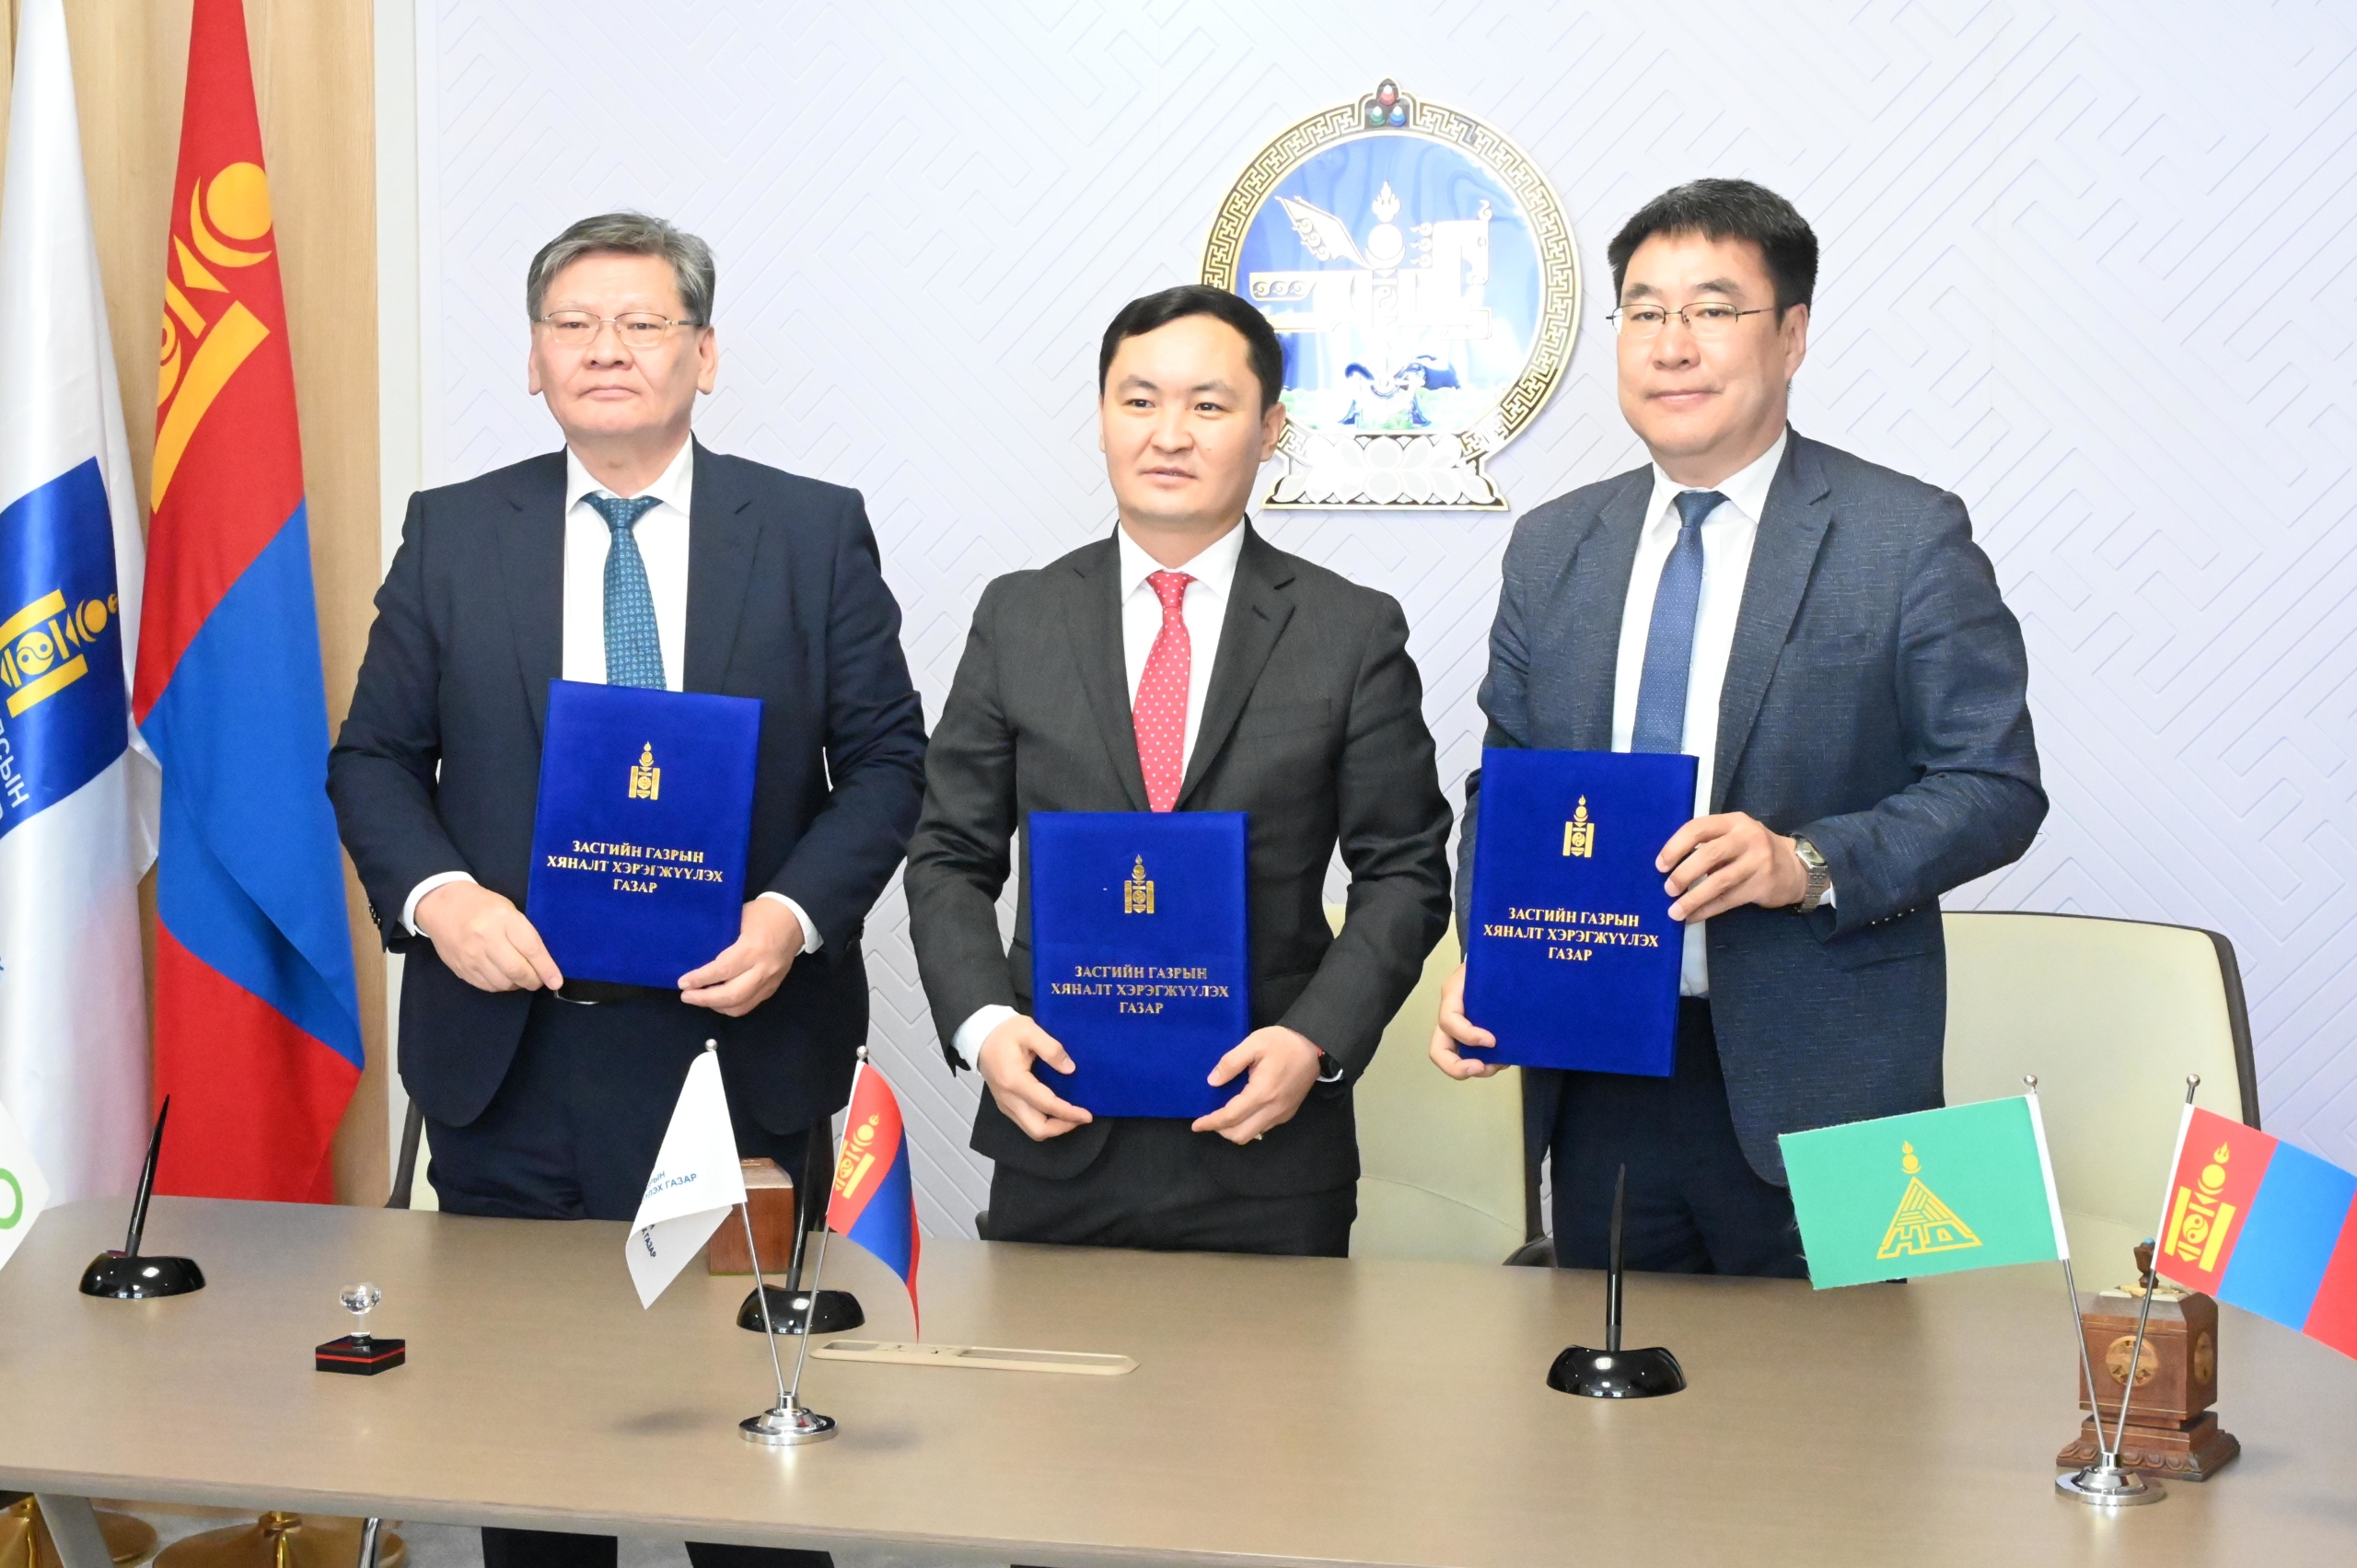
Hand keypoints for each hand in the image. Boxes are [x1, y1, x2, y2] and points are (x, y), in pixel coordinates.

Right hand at [415, 881, 562, 992]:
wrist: (440, 905)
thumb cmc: (481, 904)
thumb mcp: (507, 908)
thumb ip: (524, 932)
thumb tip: (543, 960)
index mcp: (503, 919)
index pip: (531, 949)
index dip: (546, 968)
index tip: (556, 981)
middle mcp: (486, 939)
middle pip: (517, 970)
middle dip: (533, 980)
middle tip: (539, 980)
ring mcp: (471, 956)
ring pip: (502, 983)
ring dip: (517, 984)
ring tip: (521, 977)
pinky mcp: (461, 968)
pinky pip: (487, 986)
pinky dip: (501, 986)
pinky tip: (504, 978)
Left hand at [680, 898, 802, 1015]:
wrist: (796, 917)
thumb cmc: (764, 912)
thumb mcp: (739, 918)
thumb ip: (721, 938)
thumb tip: (697, 954)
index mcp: (752, 948)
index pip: (722, 970)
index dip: (700, 979)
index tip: (682, 983)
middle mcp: (763, 969)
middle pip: (732, 995)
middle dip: (705, 999)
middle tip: (686, 996)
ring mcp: (771, 980)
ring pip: (741, 1005)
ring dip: (717, 1006)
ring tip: (700, 999)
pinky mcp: (774, 987)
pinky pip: (751, 1004)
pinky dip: (732, 1006)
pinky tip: (719, 1000)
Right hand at [977, 1014, 1093, 1140]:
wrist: (980, 1036)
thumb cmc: (1005, 1031)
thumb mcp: (1029, 1030)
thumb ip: (1051, 1049)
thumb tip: (1070, 1069)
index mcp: (1014, 1080)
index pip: (1046, 1105)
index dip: (1069, 1113)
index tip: (1087, 1115)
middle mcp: (1008, 1098)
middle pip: (1037, 1129)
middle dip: (1062, 1127)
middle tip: (1081, 1117)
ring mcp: (1005, 1104)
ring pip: (1031, 1130)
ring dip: (1054, 1127)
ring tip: (1072, 1116)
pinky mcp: (1005, 1105)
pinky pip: (1026, 1122)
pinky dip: (1044, 1122)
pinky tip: (1056, 1110)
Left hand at [1193, 1026, 1322, 1143]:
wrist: (1315, 1045)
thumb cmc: (1284, 1042)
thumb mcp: (1254, 1043)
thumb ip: (1231, 1063)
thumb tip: (1212, 1082)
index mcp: (1262, 1092)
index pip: (1230, 1117)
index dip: (1211, 1123)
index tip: (1196, 1125)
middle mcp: (1272, 1109)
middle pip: (1241, 1135)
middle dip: (1221, 1131)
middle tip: (1209, 1119)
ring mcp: (1282, 1114)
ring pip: (1253, 1135)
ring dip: (1235, 1130)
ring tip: (1224, 1115)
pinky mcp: (1288, 1113)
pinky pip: (1263, 1128)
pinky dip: (1248, 1125)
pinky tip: (1243, 1111)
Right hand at [1428, 962, 1502, 1078]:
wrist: (1495, 962)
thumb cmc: (1491, 963)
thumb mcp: (1489, 966)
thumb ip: (1494, 978)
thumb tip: (1516, 994)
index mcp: (1452, 996)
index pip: (1449, 1021)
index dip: (1468, 1035)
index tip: (1493, 1041)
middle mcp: (1449, 1017)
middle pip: (1438, 1051)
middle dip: (1457, 1067)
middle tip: (1482, 1068)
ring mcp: (1458, 1030)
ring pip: (1456, 1060)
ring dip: (1479, 1069)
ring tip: (1501, 1063)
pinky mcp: (1471, 1038)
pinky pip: (1472, 1058)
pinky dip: (1487, 1064)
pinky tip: (1504, 1059)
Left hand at [1657, 812, 1806, 922]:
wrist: (1796, 868)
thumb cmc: (1754, 851)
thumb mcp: (1735, 836)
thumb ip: (1708, 844)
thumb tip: (1670, 866)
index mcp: (1733, 822)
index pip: (1698, 828)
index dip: (1676, 846)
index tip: (1660, 865)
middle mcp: (1747, 838)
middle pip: (1709, 855)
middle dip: (1684, 874)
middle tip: (1667, 889)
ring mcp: (1757, 861)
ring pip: (1719, 881)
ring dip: (1693, 898)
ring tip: (1674, 911)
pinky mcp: (1762, 885)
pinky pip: (1728, 900)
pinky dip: (1707, 910)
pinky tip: (1692, 916)